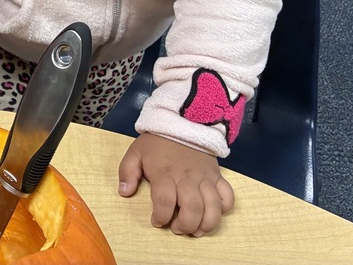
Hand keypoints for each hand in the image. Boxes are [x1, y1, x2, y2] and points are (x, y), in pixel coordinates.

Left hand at [117, 133, 234, 235]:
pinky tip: (213, 213)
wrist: (182, 122)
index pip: (164, 201)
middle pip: (192, 208)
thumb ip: (127, 172)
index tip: (157, 221)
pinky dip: (224, 209)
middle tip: (177, 228)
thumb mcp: (135, 153)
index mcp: (165, 173)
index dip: (160, 217)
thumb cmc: (157, 142)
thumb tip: (124, 192)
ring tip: (196, 230)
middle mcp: (187, 178)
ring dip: (206, 224)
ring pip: (213, 207)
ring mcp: (205, 178)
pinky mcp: (218, 176)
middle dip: (185, 225)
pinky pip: (228, 196)